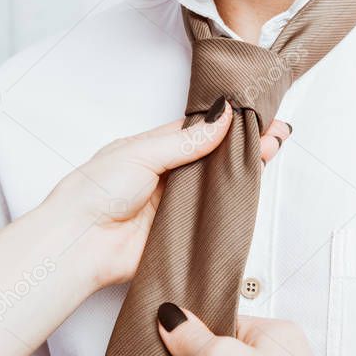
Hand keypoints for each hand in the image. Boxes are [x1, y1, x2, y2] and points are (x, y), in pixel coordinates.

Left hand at [45, 98, 292, 287]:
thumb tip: (221, 116)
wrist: (80, 242)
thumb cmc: (95, 192)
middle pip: (214, 158)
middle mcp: (169, 175)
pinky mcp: (182, 232)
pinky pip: (213, 218)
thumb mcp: (142, 153)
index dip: (228, 122)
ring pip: (218, 186)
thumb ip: (185, 140)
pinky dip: (232, 206)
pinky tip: (252, 188)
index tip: (256, 113)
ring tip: (272, 151)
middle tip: (276, 133)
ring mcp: (177, 204)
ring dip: (244, 171)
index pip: (199, 130)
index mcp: (155, 149)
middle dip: (245, 145)